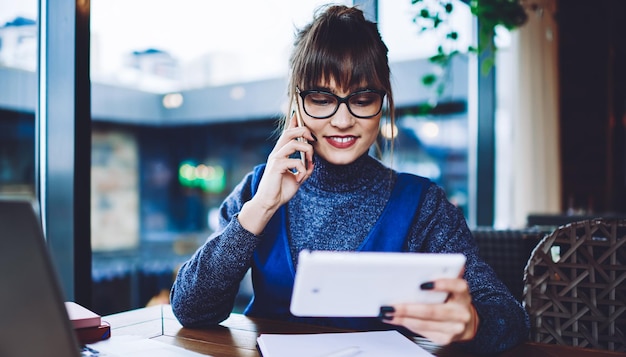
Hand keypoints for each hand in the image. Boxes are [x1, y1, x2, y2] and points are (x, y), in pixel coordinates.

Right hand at [238, 114, 314, 234]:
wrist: (269, 203)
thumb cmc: (280, 191)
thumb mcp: (297, 178)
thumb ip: (304, 169)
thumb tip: (313, 163)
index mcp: (280, 154)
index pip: (287, 134)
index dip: (293, 123)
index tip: (298, 115)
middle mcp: (277, 153)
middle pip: (289, 132)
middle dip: (303, 131)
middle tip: (313, 141)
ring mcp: (276, 159)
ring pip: (293, 143)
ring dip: (307, 151)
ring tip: (309, 163)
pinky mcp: (276, 166)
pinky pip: (295, 161)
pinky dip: (302, 169)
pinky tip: (300, 178)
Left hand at [380, 277, 478, 344]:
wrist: (464, 321)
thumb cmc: (450, 297)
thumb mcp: (449, 284)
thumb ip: (440, 274)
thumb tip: (418, 265)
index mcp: (463, 293)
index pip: (457, 286)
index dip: (441, 284)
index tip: (422, 284)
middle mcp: (462, 312)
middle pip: (433, 310)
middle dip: (408, 308)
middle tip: (390, 305)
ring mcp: (455, 328)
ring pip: (425, 323)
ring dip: (402, 318)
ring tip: (386, 312)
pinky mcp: (445, 338)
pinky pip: (422, 331)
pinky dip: (406, 324)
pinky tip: (394, 319)